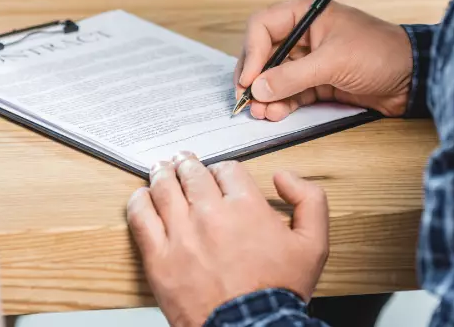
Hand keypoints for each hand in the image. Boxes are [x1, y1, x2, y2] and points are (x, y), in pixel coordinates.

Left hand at [127, 154, 328, 326]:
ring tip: (161, 169)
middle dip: (188, 164)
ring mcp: (181, 234)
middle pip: (192, 173)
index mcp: (245, 207)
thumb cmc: (278, 293)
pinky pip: (140, 216)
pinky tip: (142, 196)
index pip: (227, 169)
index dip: (222, 169)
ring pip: (164, 187)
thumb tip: (284, 177)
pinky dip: (139, 200)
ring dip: (162, 173)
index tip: (218, 175)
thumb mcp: (314, 245)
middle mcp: (210, 214)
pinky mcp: (159, 257)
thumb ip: (310, 201)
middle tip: (183, 161)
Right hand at [235, 0, 413, 120]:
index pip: (263, 26)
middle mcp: (304, 34)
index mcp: (306, 14)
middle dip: (254, 78)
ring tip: (261, 113)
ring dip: (266, 94)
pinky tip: (276, 113)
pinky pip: (291, 91)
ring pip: (275, 76)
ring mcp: (311, 58)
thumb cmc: (380, 53)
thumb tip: (258, 88)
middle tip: (246, 100)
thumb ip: (293, 76)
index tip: (249, 80)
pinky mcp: (319, 81)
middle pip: (264, 53)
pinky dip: (281, 103)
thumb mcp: (333, 62)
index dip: (251, 53)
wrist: (415, 78)